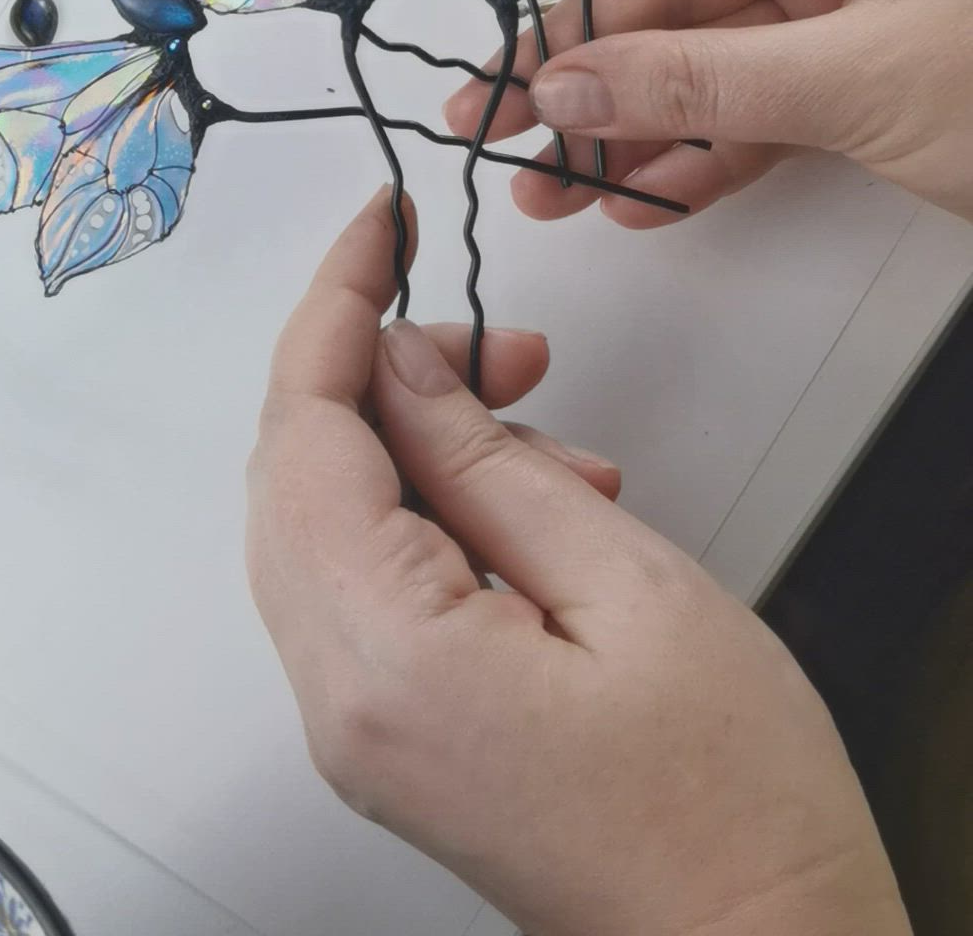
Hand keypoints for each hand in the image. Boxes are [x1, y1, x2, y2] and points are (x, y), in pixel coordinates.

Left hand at [247, 190, 909, 935]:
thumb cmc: (732, 807)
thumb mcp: (628, 582)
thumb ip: (491, 460)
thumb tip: (402, 366)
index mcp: (384, 659)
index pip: (303, 430)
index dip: (337, 305)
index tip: (380, 224)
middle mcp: (340, 703)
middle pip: (299, 472)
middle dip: (387, 373)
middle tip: (501, 341)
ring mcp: (359, 729)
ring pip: (332, 520)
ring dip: (424, 445)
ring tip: (555, 440)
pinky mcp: (394, 735)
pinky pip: (369, 580)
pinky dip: (434, 511)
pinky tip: (538, 504)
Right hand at [446, 0, 972, 226]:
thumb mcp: (867, 75)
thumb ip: (703, 83)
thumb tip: (565, 92)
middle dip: (580, 41)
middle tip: (497, 97)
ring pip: (694, 45)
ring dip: (618, 118)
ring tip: (538, 178)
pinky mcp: (843, 78)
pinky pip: (741, 106)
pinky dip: (689, 156)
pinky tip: (629, 198)